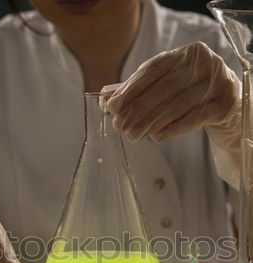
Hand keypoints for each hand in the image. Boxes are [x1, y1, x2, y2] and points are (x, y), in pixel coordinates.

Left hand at [104, 41, 241, 187]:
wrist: (227, 106)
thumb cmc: (191, 94)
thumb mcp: (166, 87)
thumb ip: (138, 90)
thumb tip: (106, 99)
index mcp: (185, 54)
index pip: (152, 69)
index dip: (130, 88)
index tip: (112, 106)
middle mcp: (203, 63)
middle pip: (163, 89)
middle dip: (137, 110)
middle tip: (120, 127)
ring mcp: (216, 82)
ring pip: (176, 106)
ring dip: (151, 123)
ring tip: (134, 136)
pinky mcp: (223, 103)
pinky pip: (192, 119)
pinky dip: (171, 129)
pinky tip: (156, 137)